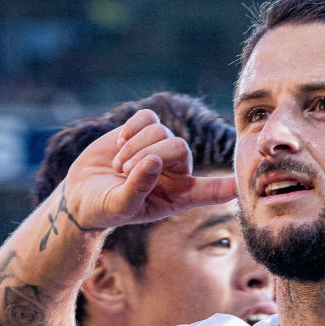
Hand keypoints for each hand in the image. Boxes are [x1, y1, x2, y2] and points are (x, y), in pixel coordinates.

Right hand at [62, 109, 236, 229]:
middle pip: (178, 147)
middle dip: (149, 154)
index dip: (227, 186)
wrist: (81, 193)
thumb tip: (153, 162)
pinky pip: (148, 117)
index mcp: (179, 196)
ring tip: (119, 166)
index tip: (243, 185)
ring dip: (134, 146)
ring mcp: (160, 148)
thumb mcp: (120, 206)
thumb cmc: (104, 208)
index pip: (211, 191)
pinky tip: (119, 143)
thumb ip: (138, 188)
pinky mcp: (143, 131)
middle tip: (125, 171)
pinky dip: (132, 127)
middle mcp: (175, 171)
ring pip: (161, 131)